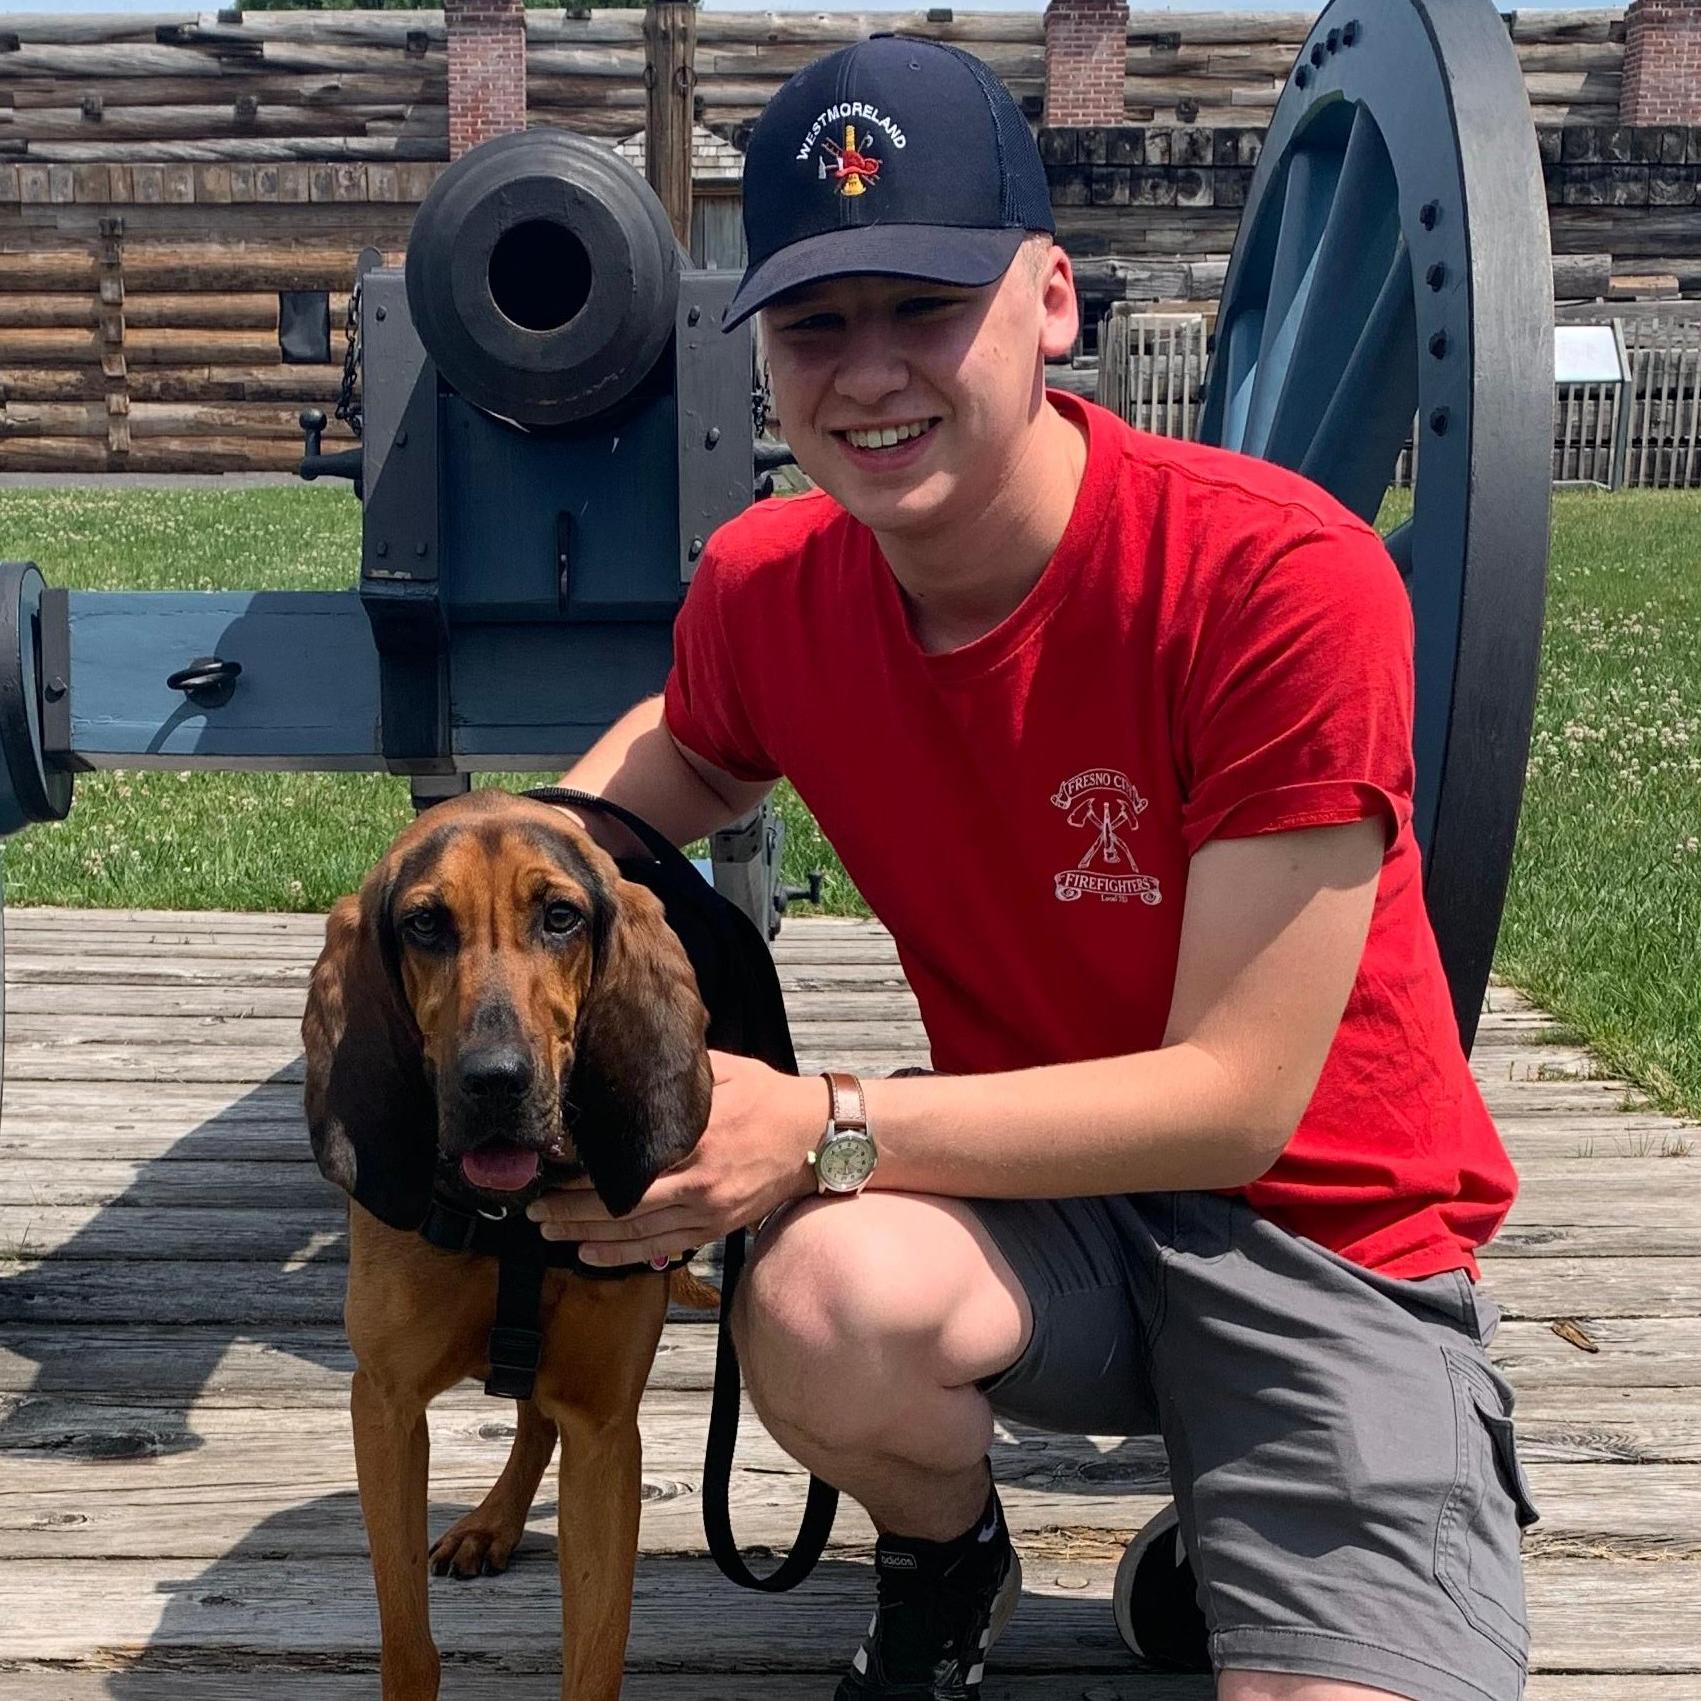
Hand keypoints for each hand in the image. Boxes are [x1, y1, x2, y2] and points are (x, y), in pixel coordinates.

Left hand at [525, 1051, 828, 1267]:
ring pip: (635, 1232)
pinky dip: (621, 1255)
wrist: (819, 1137)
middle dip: (572, 1209)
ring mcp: (708, 1209)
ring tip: (549, 1232)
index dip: (584, 1169)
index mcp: (699, 1134)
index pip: (628, 1160)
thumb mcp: (726, 1068)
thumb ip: (680, 1068)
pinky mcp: (716, 1227)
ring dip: (586, 1235)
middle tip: (534, 1209)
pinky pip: (660, 1248)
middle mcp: (700, 1178)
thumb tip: (632, 1055)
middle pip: (621, 1204)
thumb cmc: (770, 1096)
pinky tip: (589, 1255)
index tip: (550, 1167)